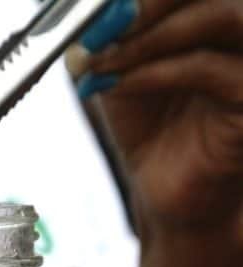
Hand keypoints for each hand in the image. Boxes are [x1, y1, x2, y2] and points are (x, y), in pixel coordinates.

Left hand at [76, 0, 242, 232]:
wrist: (164, 190)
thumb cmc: (150, 127)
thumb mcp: (124, 67)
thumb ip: (115, 32)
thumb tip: (95, 8)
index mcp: (214, 15)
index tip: (96, 8)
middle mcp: (241, 31)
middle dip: (150, 3)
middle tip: (103, 23)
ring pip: (221, 17)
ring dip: (153, 35)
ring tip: (106, 59)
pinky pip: (209, 70)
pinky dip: (158, 72)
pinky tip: (119, 85)